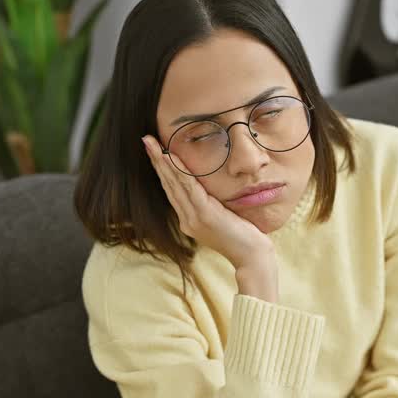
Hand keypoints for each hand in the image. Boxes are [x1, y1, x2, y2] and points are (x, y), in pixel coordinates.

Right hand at [142, 135, 273, 270]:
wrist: (251, 257)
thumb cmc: (243, 238)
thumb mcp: (223, 219)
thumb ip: (212, 206)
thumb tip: (210, 191)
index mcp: (189, 220)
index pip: (172, 190)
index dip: (162, 170)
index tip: (155, 151)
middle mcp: (187, 219)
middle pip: (168, 185)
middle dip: (156, 161)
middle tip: (146, 140)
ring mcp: (193, 218)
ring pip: (174, 184)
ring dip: (162, 162)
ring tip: (152, 144)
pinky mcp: (204, 214)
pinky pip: (188, 188)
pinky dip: (178, 171)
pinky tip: (171, 157)